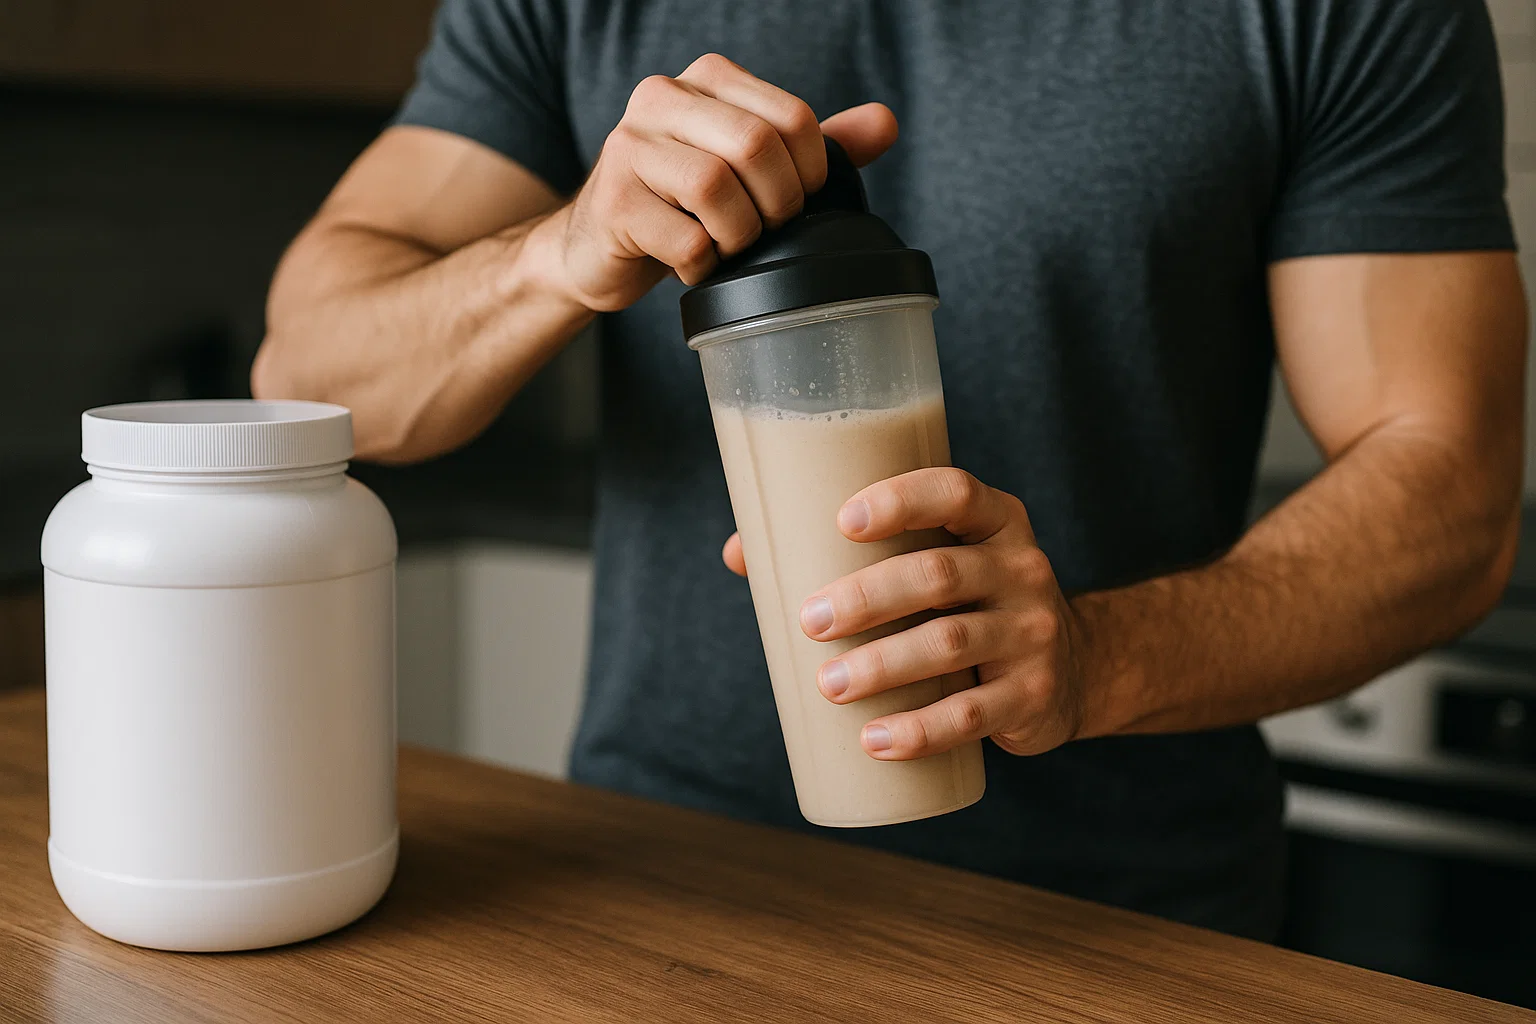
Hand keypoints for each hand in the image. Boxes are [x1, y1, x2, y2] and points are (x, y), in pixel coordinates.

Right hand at [529, 52, 898, 311]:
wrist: (596, 249)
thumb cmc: (680, 206)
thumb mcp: (746, 168)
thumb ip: (811, 145)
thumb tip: (885, 122)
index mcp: (705, 80)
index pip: (790, 116)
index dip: (810, 172)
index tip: (795, 202)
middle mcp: (660, 99)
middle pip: (755, 145)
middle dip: (777, 205)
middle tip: (765, 231)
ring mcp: (629, 148)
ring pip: (716, 188)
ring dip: (739, 236)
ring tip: (728, 248)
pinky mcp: (613, 203)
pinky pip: (685, 239)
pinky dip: (703, 266)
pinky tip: (694, 266)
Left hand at [723, 468, 1090, 759]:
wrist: (1073, 669)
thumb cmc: (967, 603)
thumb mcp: (934, 563)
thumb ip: (848, 551)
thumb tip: (740, 552)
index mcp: (996, 522)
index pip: (955, 492)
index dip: (900, 500)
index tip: (841, 520)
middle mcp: (1023, 568)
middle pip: (939, 573)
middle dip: (867, 596)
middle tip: (808, 620)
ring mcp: (1033, 632)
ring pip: (952, 644)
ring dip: (883, 665)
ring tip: (829, 685)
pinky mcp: (1034, 695)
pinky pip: (973, 714)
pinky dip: (920, 730)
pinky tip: (876, 740)